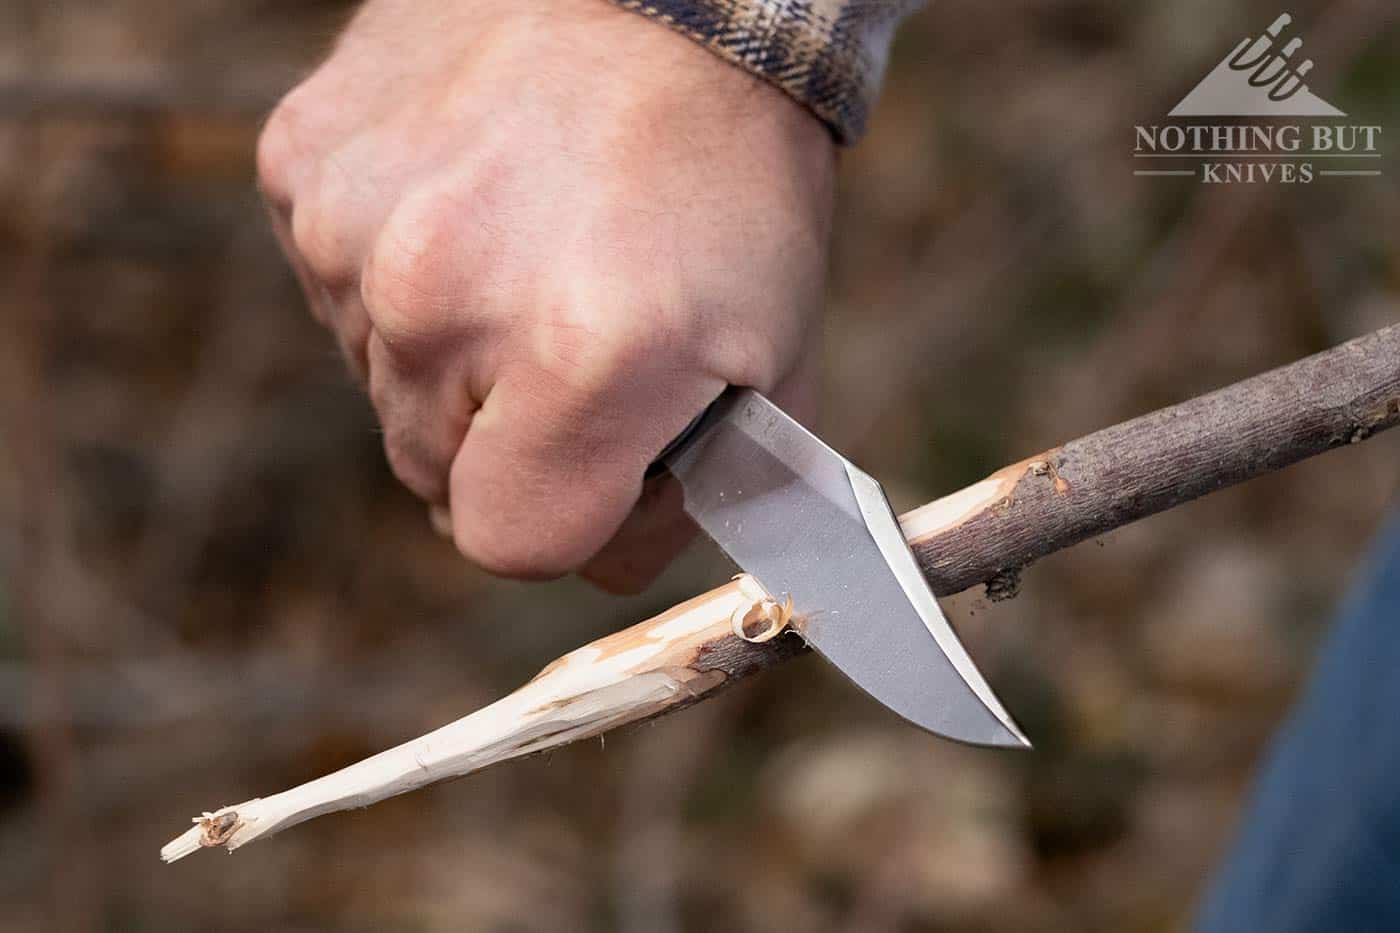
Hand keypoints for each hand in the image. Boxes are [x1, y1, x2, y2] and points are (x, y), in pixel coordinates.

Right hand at [256, 0, 834, 590]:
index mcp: (582, 354)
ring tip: (528, 254)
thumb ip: (697, 492)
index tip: (604, 472)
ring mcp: (356, 231)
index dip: (568, 521)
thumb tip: (606, 557)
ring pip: (384, 387)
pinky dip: (398, 279)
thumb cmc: (732, 177)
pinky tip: (472, 208)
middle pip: (438, 478)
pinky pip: (339, 293)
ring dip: (451, 360)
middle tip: (575, 345)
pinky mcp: (304, 171)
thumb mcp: (773, 352)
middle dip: (513, 443)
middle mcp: (442, 298)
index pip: (512, 543)